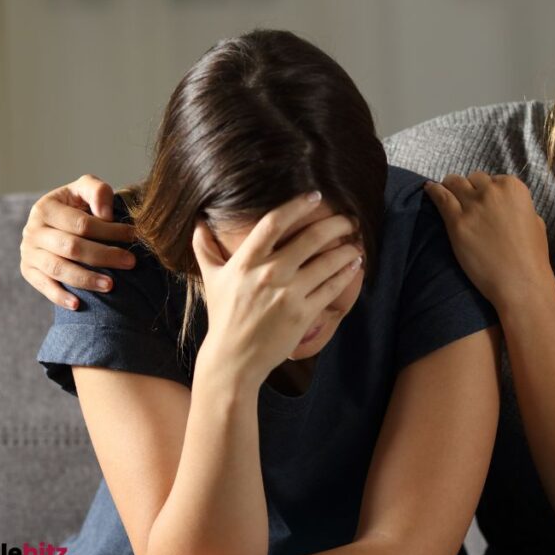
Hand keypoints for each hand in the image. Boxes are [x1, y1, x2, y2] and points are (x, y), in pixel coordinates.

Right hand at [20, 174, 138, 308]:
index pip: (81, 224)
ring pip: (58, 269)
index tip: (133, 236)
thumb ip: (97, 192)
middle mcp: (32, 230)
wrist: (56, 221)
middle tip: (131, 262)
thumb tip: (106, 215)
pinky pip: (43, 286)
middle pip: (72, 247)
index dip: (109, 231)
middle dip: (104, 256)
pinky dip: (59, 296)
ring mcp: (28, 252)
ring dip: (86, 279)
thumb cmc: (78, 204)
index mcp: (45, 208)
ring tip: (111, 285)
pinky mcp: (28, 271)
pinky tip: (78, 304)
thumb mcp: (86, 189)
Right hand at [191, 193, 363, 386]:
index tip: (315, 196)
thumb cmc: (223, 316)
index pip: (273, 222)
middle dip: (335, 224)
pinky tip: (354, 265)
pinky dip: (346, 274)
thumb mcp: (211, 280)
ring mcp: (288, 294)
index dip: (297, 205)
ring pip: (327, 263)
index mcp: (245, 262)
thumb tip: (198, 223)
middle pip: (310, 238)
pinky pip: (331, 288)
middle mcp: (268, 274)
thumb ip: (205, 249)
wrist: (234, 359)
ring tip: (356, 242)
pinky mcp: (303, 314)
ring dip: (346, 249)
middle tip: (349, 219)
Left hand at [423, 172, 552, 306]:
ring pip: (454, 182)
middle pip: (473, 179)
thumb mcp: (535, 221)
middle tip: (465, 199)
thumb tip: (508, 205)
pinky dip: (433, 191)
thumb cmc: (531, 257)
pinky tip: (428, 189)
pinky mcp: (456, 222)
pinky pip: (440, 197)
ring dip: (450, 186)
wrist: (520, 282)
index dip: (487, 190)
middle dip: (469, 188)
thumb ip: (519, 207)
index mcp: (514, 188)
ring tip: (444, 189)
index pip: (493, 179)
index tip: (483, 198)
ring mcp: (473, 205)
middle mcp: (492, 191)